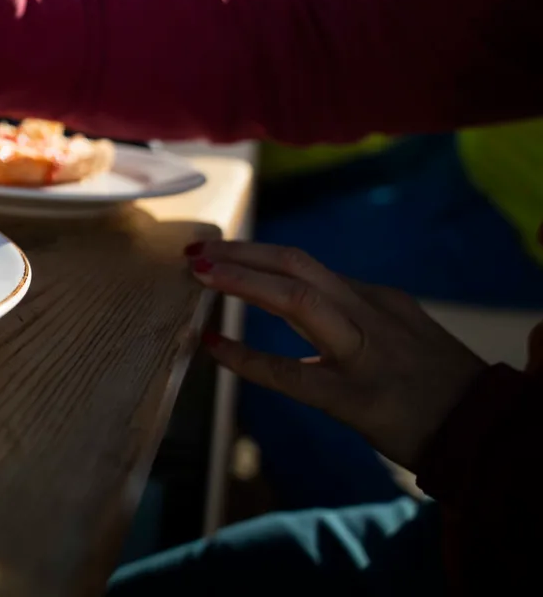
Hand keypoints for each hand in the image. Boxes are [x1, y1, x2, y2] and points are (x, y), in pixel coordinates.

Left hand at [190, 240, 486, 470]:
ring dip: (242, 281)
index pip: (306, 265)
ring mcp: (364, 353)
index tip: (218, 251)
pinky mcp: (355, 397)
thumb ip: (353, 318)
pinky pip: (290, 372)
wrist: (486, 433)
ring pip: (296, 300)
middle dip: (242, 252)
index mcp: (377, 300)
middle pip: (297, 265)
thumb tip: (295, 305)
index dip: (256, 255)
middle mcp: (370, 314)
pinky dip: (247, 358)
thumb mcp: (402, 335)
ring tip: (199, 272)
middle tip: (196, 248)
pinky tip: (216, 347)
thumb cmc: (439, 389)